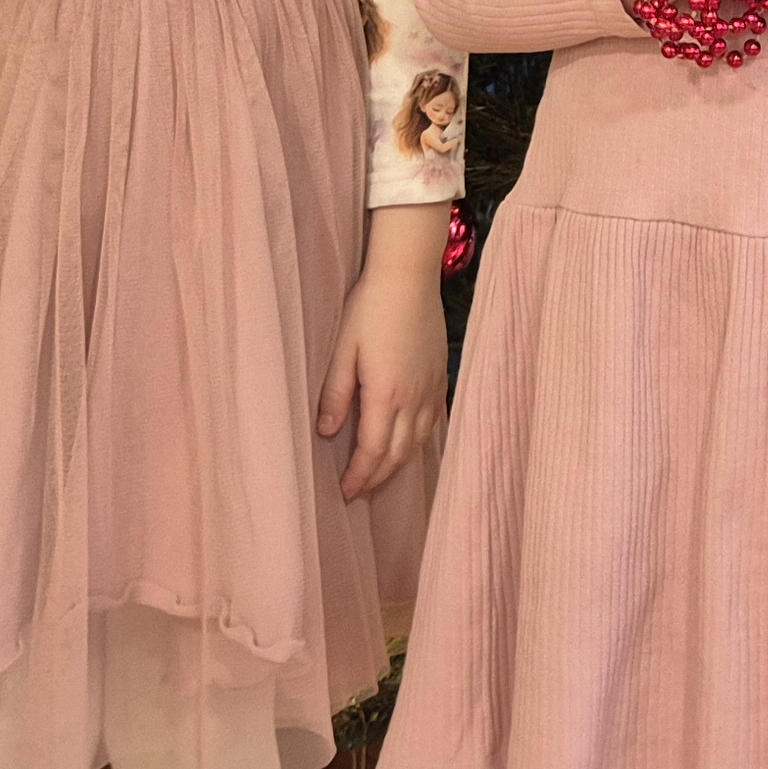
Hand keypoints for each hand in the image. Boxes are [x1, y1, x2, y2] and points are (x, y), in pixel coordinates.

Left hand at [319, 205, 452, 498]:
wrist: (408, 276)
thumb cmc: (369, 308)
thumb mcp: (343, 349)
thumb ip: (336, 393)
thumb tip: (327, 432)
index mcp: (386, 394)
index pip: (373, 451)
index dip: (360, 475)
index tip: (345, 492)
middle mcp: (413, 398)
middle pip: (398, 454)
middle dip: (377, 478)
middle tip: (359, 491)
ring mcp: (431, 387)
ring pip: (418, 442)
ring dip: (398, 464)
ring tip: (380, 475)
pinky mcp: (440, 375)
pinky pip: (433, 422)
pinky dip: (419, 442)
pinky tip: (409, 443)